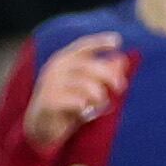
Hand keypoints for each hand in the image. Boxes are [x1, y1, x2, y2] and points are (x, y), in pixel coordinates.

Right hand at [24, 34, 130, 152]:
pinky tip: (84, 112)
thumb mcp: (87, 86)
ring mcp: (50, 85)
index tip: (117, 40)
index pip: (82, 46)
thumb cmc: (69, 101)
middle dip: (109, 76)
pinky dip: (86, 108)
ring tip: (99, 104)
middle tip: (121, 87)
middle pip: (89, 67)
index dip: (99, 42)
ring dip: (99, 97)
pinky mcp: (49, 102)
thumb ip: (103, 73)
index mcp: (64, 60)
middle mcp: (55, 69)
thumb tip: (122, 60)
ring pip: (86, 86)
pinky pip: (77, 102)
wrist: (43, 125)